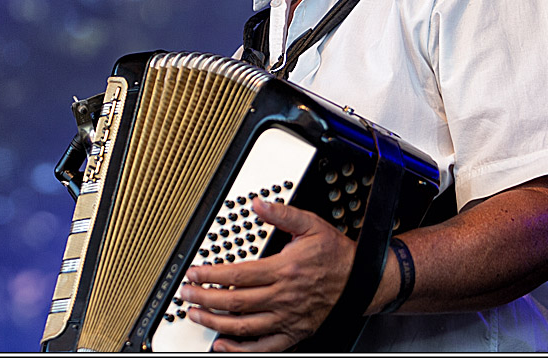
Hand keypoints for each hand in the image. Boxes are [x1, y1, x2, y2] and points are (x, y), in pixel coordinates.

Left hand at [179, 197, 354, 351]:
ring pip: (243, 326)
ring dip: (215, 322)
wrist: (362, 280)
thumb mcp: (311, 225)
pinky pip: (263, 346)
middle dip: (204, 299)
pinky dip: (240, 350)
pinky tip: (222, 345)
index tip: (194, 274)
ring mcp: (287, 318)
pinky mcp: (294, 332)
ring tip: (196, 315)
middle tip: (186, 295)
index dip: (211, 276)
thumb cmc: (336, 255)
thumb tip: (258, 203)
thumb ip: (282, 214)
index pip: (237, 275)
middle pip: (234, 302)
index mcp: (284, 269)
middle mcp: (283, 297)